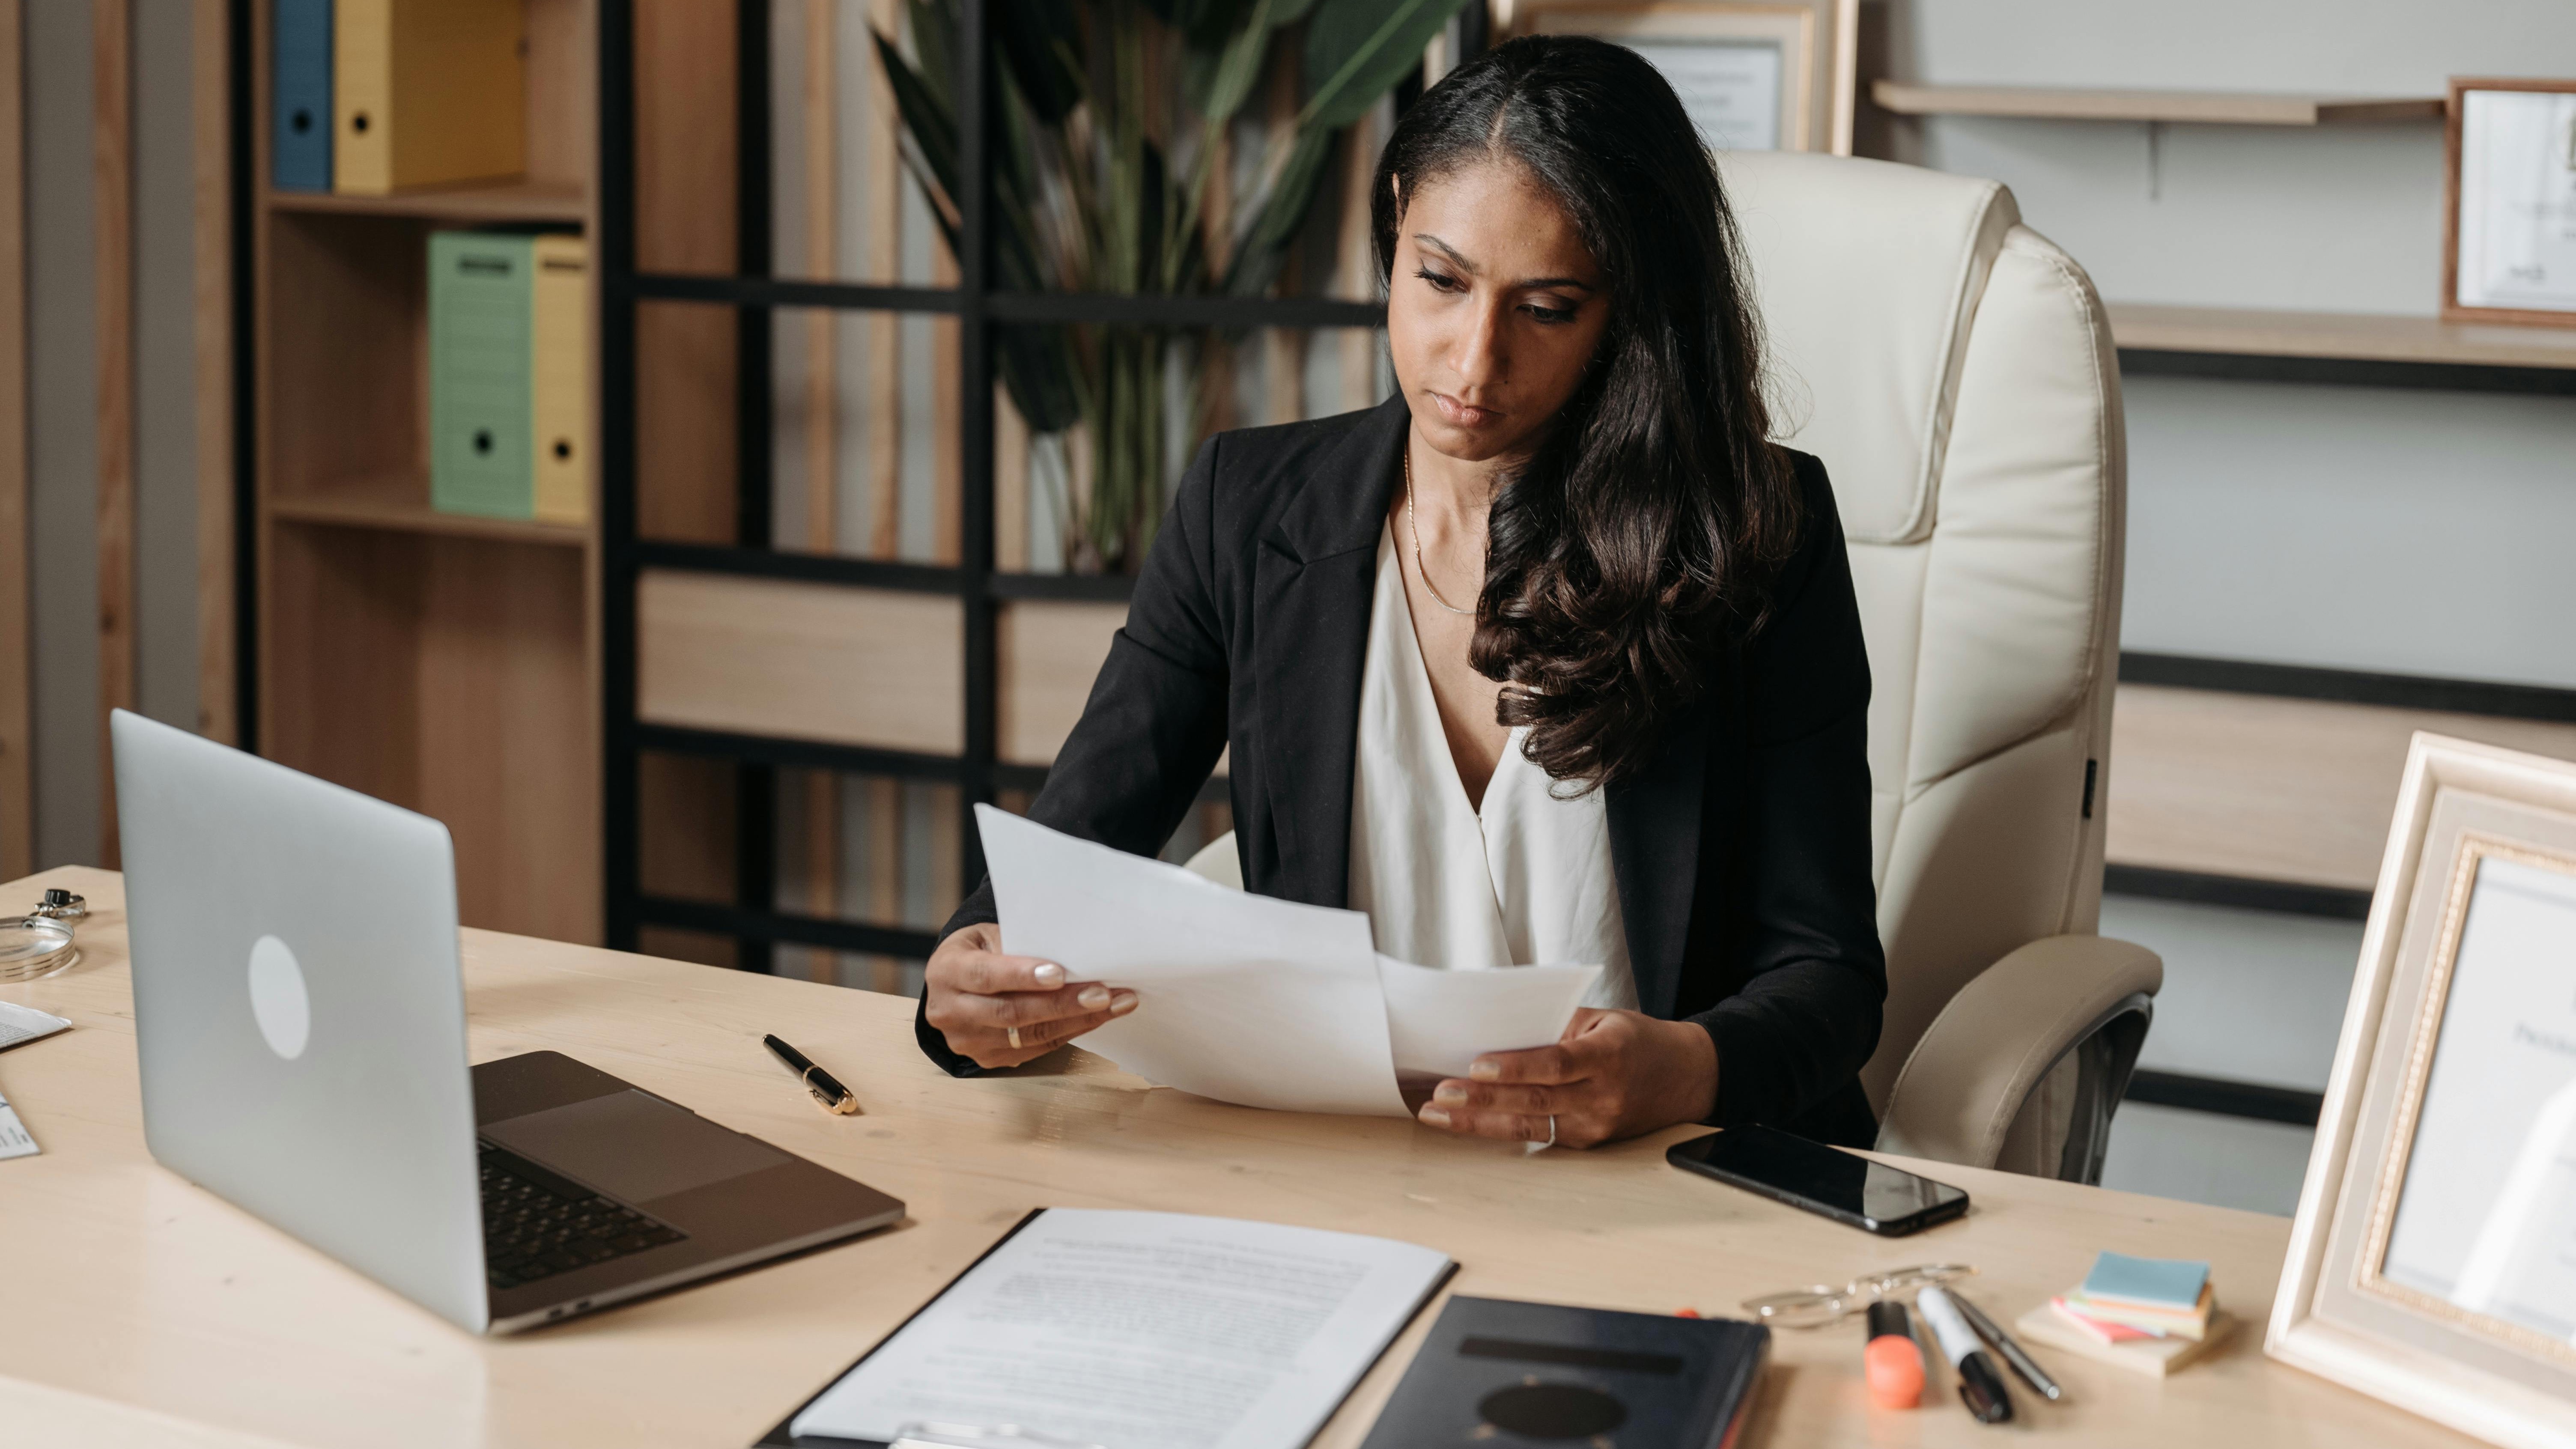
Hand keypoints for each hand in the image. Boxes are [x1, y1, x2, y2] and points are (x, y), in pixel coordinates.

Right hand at [923, 922, 1136, 1069]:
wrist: (953, 984)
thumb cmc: (979, 951)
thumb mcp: (988, 936)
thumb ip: (1018, 946)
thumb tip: (1072, 954)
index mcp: (947, 971)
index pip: (986, 976)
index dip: (1023, 976)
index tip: (1060, 974)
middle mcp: (950, 1011)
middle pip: (1012, 1012)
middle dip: (1063, 1004)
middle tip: (1104, 994)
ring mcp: (968, 1041)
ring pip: (1028, 1035)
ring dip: (1077, 1020)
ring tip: (1115, 1004)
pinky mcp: (987, 1059)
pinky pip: (1035, 1048)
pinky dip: (1070, 1032)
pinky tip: (1096, 1017)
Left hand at [1416, 1008, 1717, 1147]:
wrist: (1686, 1078)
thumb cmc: (1636, 1041)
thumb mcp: (1602, 1018)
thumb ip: (1555, 1025)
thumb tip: (1498, 1030)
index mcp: (1608, 1056)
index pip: (1556, 1064)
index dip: (1516, 1067)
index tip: (1477, 1064)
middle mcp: (1602, 1097)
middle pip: (1535, 1102)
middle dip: (1482, 1099)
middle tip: (1441, 1095)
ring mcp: (1595, 1126)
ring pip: (1529, 1127)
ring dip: (1479, 1122)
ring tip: (1439, 1115)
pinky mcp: (1588, 1143)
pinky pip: (1538, 1136)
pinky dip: (1499, 1128)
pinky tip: (1467, 1121)